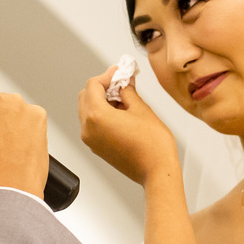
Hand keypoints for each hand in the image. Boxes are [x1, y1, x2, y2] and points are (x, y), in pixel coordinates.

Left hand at [78, 66, 177, 184]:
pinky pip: (93, 124)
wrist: (157, 171)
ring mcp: (91, 139)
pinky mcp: (97, 147)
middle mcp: (88, 129)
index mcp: (96, 116)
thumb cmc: (152, 146)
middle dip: (103, 87)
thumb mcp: (140, 109)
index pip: (93, 85)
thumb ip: (128, 91)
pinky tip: (121, 112)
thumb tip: (125, 81)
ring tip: (124, 98)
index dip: (107, 75)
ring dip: (102, 100)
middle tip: (121, 82)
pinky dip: (102, 114)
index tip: (119, 72)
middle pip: (86, 96)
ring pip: (88, 110)